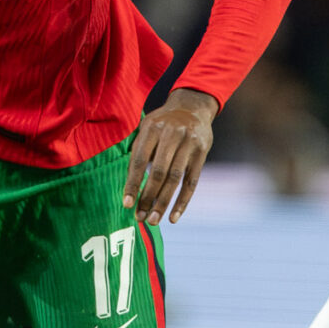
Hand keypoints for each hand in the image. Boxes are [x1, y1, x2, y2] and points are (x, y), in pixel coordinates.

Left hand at [124, 89, 217, 224]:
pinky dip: (183, 201)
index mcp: (152, 128)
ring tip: (153, 220)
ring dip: (164, 203)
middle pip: (159, 172)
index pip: (140, 161)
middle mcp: (172, 134)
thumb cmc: (162, 124)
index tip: (127, 204)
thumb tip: (129, 187)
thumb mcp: (146, 129)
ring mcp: (189, 143)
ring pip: (175, 179)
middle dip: (148, 197)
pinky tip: (174, 217)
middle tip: (140, 217)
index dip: (133, 184)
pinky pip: (192, 182)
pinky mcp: (201, 153)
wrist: (192, 107)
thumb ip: (137, 152)